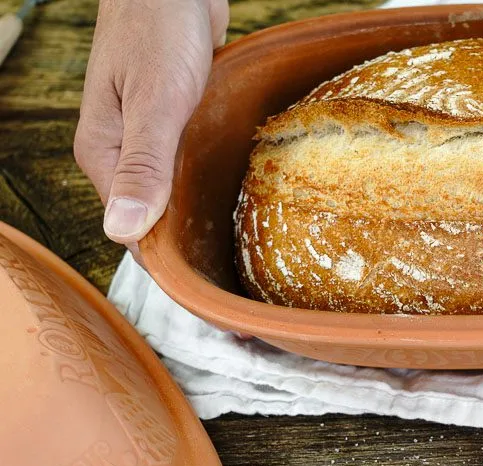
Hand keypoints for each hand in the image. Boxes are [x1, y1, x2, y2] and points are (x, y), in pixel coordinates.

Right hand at [74, 0, 228, 255]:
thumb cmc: (158, 28)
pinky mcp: (174, 122)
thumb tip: (122, 231)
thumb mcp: (155, 100)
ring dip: (203, 211)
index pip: (131, 231)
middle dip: (190, 241)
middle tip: (236, 269)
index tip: (206, 285)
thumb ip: (142, 164)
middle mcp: (121, 151)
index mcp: (103, 155)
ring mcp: (148, 137)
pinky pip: (190, 164)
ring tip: (242, 243)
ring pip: (174, 192)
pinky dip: (210, 180)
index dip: (169, 260)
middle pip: (154, 217)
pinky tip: (238, 194)